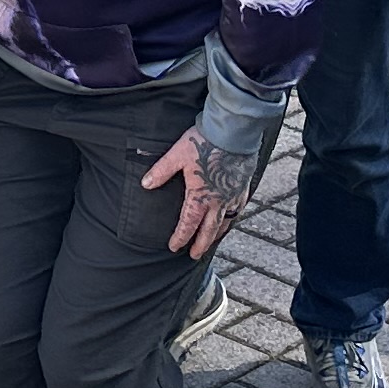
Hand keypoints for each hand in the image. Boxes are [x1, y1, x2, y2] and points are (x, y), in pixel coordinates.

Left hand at [140, 130, 244, 259]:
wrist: (232, 131)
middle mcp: (218, 201)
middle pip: (209, 230)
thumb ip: (161, 171)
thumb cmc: (203, 142)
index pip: (188, 224)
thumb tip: (145, 184)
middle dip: (201, 244)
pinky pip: (238, 209)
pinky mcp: (243, 187)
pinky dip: (232, 218)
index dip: (180, 237)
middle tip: (195, 256)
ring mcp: (233, 195)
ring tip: (212, 241)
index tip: (174, 247)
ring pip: (226, 222)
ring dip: (217, 234)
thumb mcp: (177, 155)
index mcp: (200, 196)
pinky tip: (230, 217)